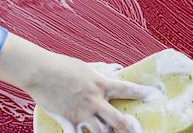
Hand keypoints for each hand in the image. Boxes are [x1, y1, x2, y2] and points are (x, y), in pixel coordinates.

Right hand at [0, 33, 153, 132]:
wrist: (40, 71)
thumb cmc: (61, 66)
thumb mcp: (86, 66)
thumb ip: (102, 70)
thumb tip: (117, 69)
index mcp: (100, 84)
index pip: (127, 89)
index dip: (142, 93)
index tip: (152, 96)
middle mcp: (94, 101)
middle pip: (118, 120)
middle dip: (129, 128)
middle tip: (136, 130)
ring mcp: (82, 113)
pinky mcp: (69, 121)